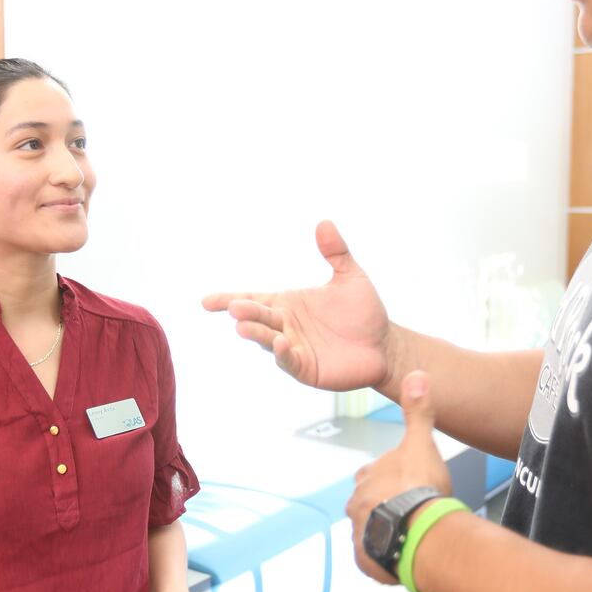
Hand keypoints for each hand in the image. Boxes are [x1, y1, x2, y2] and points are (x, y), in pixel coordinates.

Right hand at [203, 220, 401, 392]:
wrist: (385, 344)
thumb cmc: (364, 312)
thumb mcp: (350, 278)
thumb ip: (336, 252)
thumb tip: (324, 222)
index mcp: (287, 304)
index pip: (252, 299)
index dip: (228, 300)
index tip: (207, 301)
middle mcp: (284, 326)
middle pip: (258, 318)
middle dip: (245, 313)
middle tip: (234, 307)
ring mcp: (293, 349)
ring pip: (268, 341)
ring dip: (256, 334)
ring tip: (244, 327)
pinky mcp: (306, 368)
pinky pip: (290, 361)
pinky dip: (283, 354)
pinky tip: (281, 343)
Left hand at [346, 372, 450, 585]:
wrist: (419, 531)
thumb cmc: (420, 487)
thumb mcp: (421, 442)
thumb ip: (418, 411)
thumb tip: (417, 374)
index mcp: (366, 478)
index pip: (373, 474)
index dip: (391, 478)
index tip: (408, 483)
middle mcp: (356, 506)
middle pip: (370, 505)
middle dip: (387, 507)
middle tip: (413, 511)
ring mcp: (360, 534)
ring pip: (372, 532)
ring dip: (388, 533)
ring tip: (412, 536)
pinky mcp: (367, 561)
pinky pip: (375, 560)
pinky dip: (387, 559)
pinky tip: (405, 556)